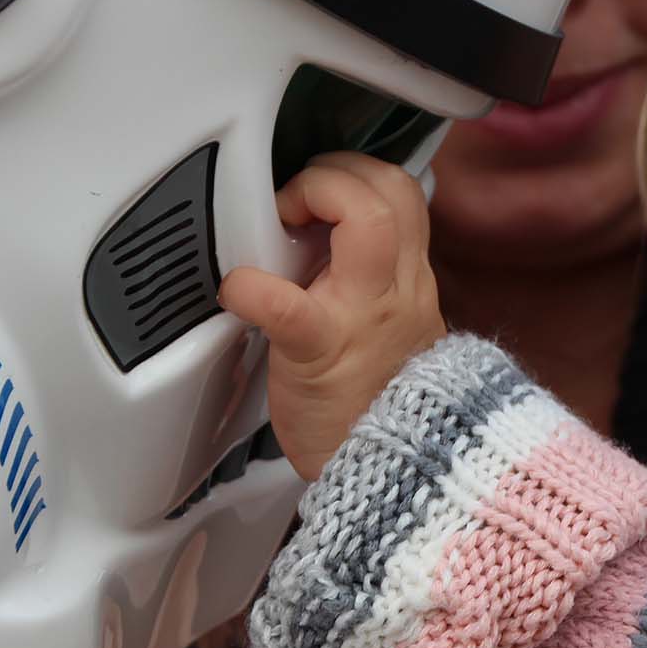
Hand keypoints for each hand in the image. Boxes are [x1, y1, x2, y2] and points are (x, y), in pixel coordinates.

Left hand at [219, 154, 445, 481]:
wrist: (392, 476)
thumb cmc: (374, 403)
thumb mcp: (389, 326)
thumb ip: (370, 280)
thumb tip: (321, 241)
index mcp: (410, 281)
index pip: (405, 192)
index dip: (356, 175)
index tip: (315, 193)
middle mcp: (397, 288)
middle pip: (392, 190)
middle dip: (337, 171)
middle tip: (295, 195)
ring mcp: (362, 315)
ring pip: (369, 221)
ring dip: (314, 196)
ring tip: (280, 219)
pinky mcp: (318, 351)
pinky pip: (287, 304)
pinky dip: (252, 288)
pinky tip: (236, 290)